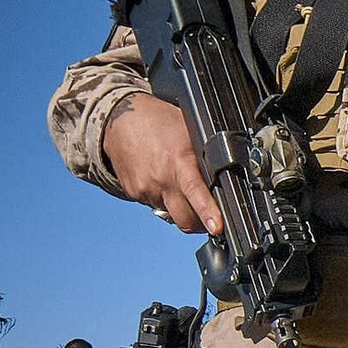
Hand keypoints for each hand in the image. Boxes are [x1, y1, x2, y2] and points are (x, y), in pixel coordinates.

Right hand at [105, 94, 222, 234]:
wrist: (120, 120)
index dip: (207, 211)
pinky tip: (162, 178)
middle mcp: (161, 179)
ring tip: (178, 180)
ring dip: (181, 206)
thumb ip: (205, 157)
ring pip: (172, 213)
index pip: (195, 192)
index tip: (217, 227)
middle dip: (201, 222)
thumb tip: (226, 176)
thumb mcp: (190, 131)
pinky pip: (156, 205)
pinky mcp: (134, 193)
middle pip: (186, 219)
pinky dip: (164, 198)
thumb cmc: (159, 122)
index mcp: (179, 161)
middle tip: (210, 215)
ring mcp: (145, 189)